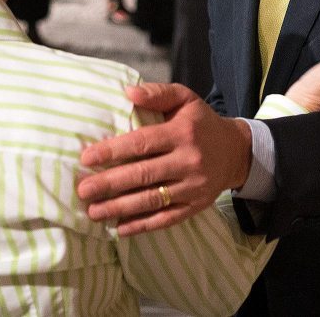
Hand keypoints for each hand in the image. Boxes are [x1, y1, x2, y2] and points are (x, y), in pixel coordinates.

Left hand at [77, 84, 251, 235]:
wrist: (236, 152)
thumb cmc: (201, 123)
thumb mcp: (185, 99)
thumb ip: (158, 93)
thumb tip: (128, 92)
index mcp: (182, 133)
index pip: (142, 143)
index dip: (113, 151)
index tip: (86, 158)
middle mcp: (188, 161)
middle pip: (143, 174)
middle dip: (110, 184)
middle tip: (83, 190)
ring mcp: (192, 187)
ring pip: (152, 200)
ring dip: (120, 208)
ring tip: (93, 212)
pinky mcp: (195, 206)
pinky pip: (166, 219)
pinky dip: (142, 225)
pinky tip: (119, 227)